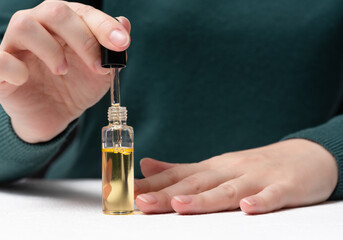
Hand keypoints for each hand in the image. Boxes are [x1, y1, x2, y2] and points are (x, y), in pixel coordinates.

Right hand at [0, 0, 130, 142]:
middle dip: (82, 38)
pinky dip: (14, 68)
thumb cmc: (77, 88)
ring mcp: (17, 46)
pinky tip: (27, 79)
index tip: (122, 43)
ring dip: (50, 49)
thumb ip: (111, 50)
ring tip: (63, 71)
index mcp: (65, 24)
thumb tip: (124, 23)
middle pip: (55, 11)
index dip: (104, 26)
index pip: (83, 12)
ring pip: (25, 26)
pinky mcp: (0, 71)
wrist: (56, 116)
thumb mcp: (101, 72)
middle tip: (97, 66)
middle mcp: (39, 26)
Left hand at [135, 139, 337, 213]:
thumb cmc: (255, 165)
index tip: (126, 192)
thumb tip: (147, 166)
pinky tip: (247, 209)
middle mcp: (230, 171)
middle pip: (196, 183)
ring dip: (204, 199)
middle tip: (141, 202)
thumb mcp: (216, 166)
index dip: (151, 185)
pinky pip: (271, 196)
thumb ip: (181, 170)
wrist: (304, 155)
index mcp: (213, 168)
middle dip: (167, 194)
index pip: (177, 176)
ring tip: (180, 206)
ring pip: (228, 190)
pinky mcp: (283, 187)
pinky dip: (260, 202)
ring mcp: (256, 178)